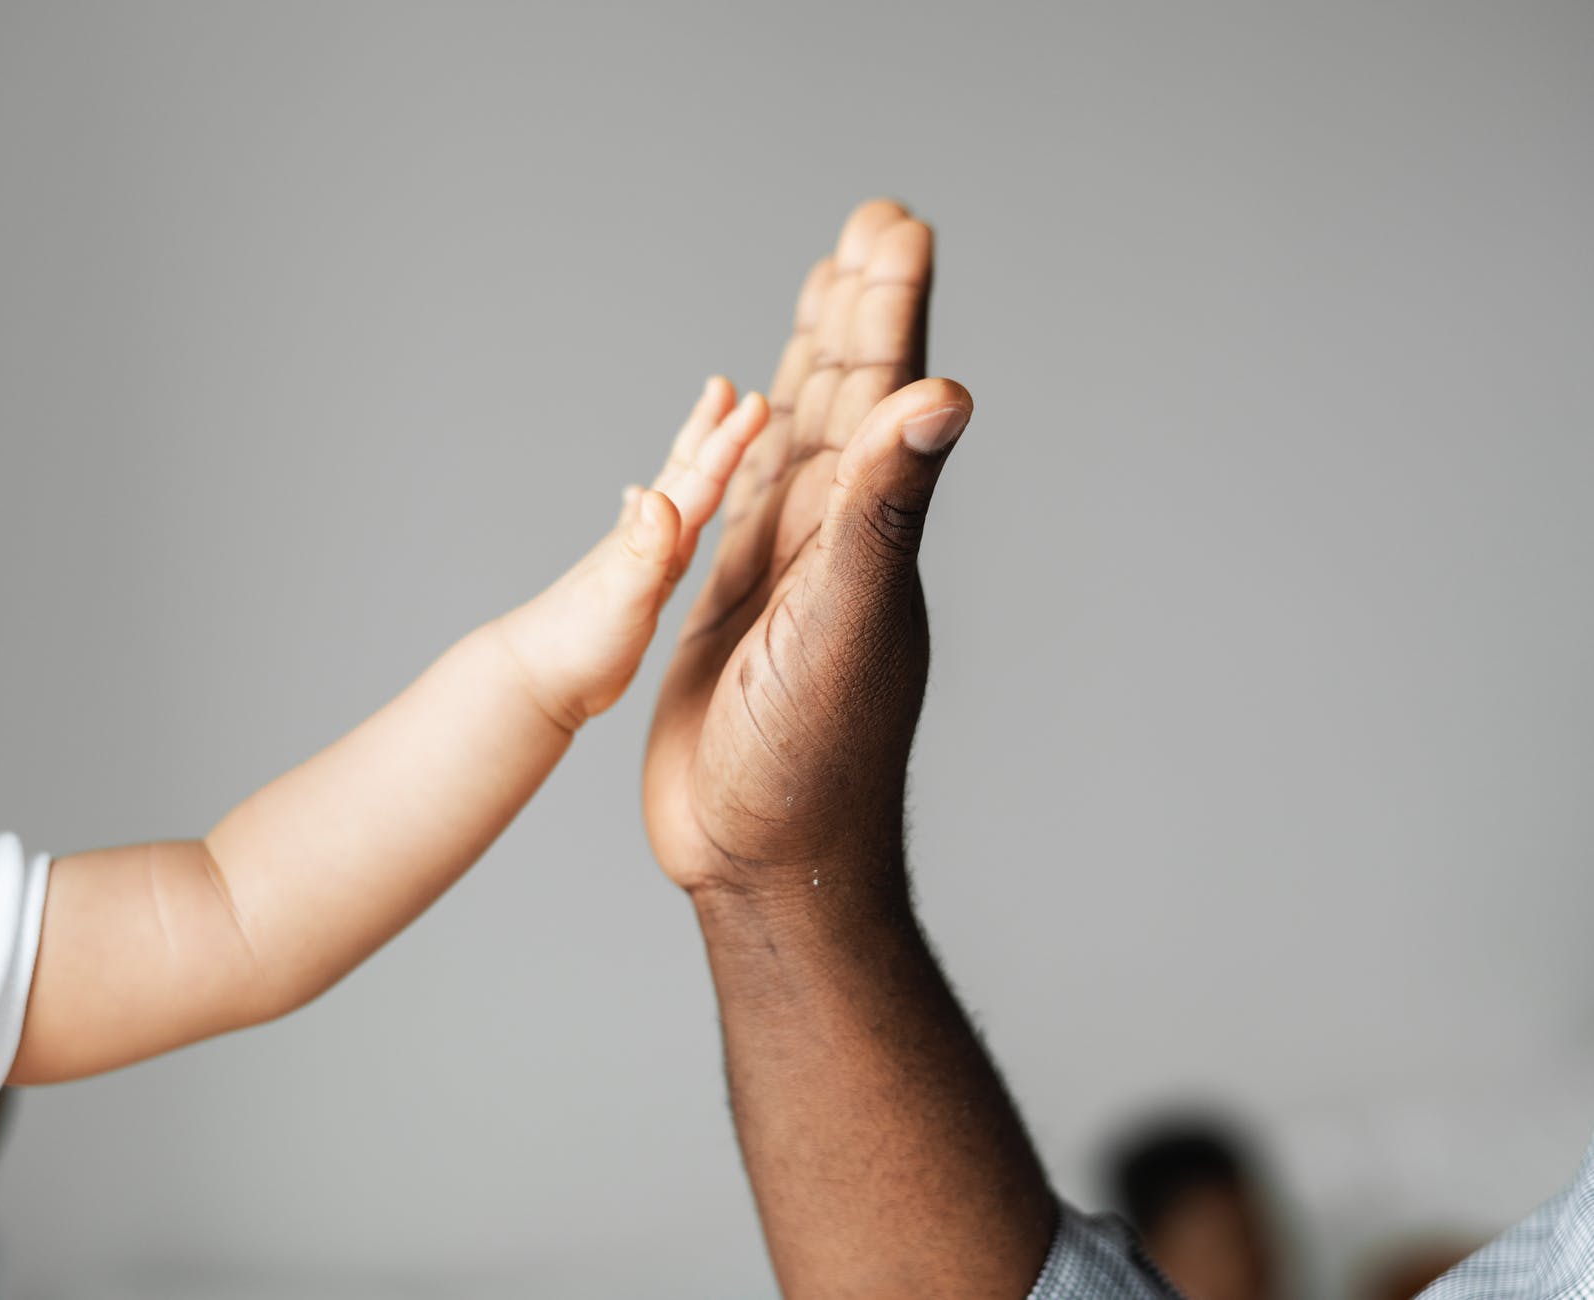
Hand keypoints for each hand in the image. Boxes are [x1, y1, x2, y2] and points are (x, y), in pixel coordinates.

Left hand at [498, 379, 767, 731]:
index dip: (729, 441)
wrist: (536, 678)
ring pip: (676, 497)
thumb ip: (643, 549)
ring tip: (705, 432)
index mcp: (652, 538)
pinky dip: (656, 513)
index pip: (700, 479)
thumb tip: (654, 494)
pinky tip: (643, 503)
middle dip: (710, 431)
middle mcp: (646, 539)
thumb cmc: (578, 642)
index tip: (756, 401)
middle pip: (685, 473)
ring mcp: (639, 560)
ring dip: (693, 463)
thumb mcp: (622, 597)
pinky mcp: (635, 587)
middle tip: (726, 388)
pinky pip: (656, 537)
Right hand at [645, 200, 970, 893]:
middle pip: (847, 395)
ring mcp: (786, 568)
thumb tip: (948, 390)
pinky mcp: (734, 601)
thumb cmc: (812, 759)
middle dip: (857, 309)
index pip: (882, 390)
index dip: (889, 305)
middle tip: (870, 226)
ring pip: (799, 437)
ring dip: (813, 361)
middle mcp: (834, 535)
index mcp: (865, 527)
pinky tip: (754, 421)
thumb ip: (883, 505)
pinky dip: (750, 444)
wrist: (767, 856)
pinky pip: (746, 497)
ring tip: (823, 292)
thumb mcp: (846, 621)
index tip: (896, 225)